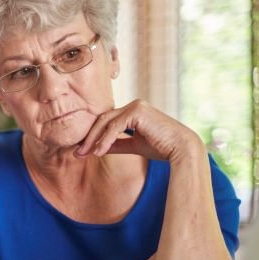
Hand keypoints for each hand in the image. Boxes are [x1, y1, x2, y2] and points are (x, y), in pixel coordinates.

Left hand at [75, 100, 203, 162]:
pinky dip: (104, 140)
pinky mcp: (137, 111)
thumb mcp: (133, 146)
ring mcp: (136, 106)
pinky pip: (115, 127)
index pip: (106, 122)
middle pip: (102, 120)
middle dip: (88, 137)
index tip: (81, 151)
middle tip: (77, 153)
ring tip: (84, 154)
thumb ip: (116, 144)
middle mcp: (134, 105)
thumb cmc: (161, 148)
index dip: (92, 136)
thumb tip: (97, 149)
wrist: (181, 149)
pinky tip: (98, 152)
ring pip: (106, 123)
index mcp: (133, 111)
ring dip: (93, 140)